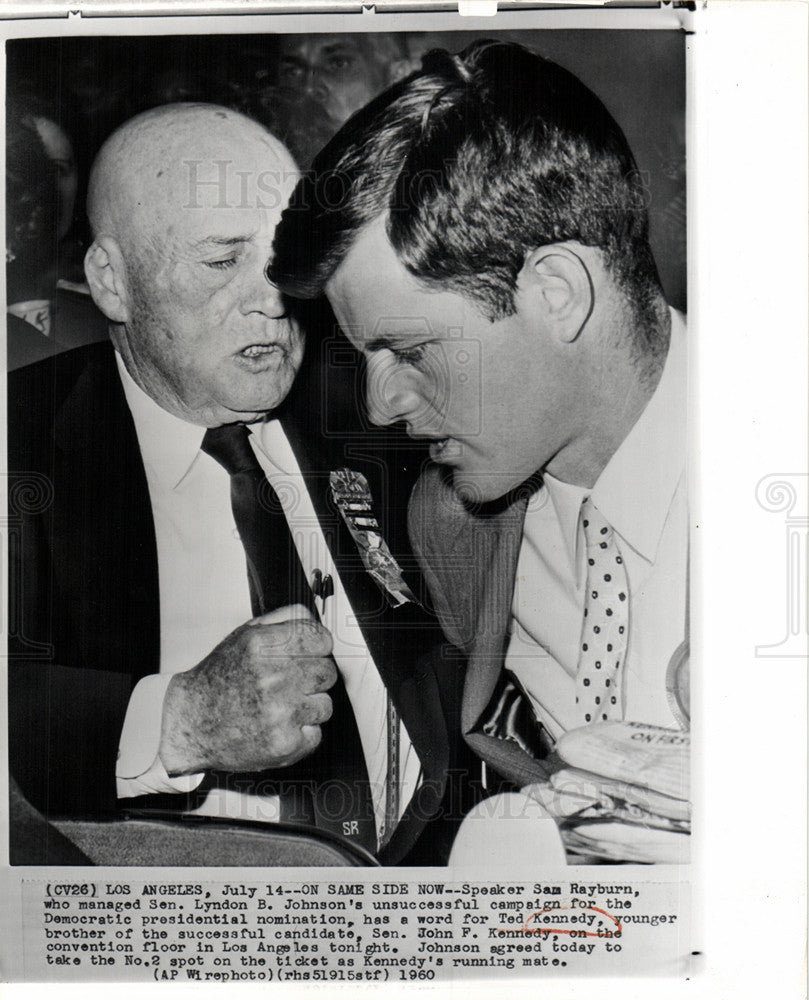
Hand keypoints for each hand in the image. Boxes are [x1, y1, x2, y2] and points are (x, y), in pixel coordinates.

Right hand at [158, 605, 335, 775]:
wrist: (190, 723)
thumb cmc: (218, 680)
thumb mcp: (243, 636)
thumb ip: (282, 619)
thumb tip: (312, 617)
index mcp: (262, 647)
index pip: (321, 640)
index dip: (317, 648)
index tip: (309, 654)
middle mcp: (272, 678)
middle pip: (327, 672)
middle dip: (312, 677)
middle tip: (290, 684)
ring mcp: (280, 713)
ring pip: (324, 704)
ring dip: (307, 706)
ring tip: (280, 706)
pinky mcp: (285, 744)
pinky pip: (316, 733)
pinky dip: (300, 733)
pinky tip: (278, 726)